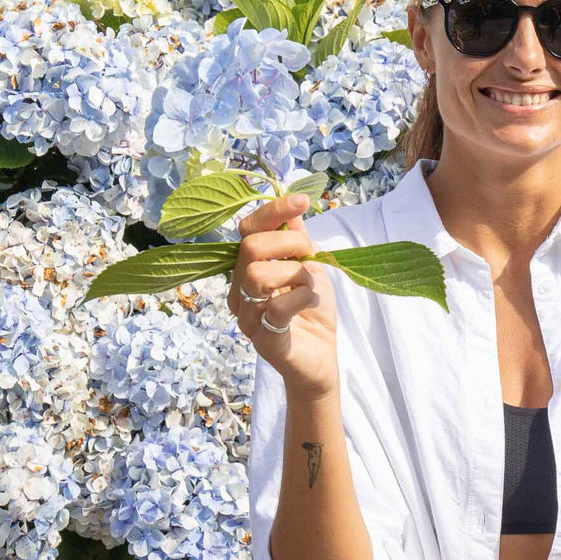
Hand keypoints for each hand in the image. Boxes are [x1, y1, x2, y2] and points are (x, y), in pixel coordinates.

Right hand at [228, 193, 338, 400]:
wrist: (320, 358)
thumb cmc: (311, 312)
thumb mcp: (309, 267)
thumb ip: (298, 240)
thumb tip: (293, 205)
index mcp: (248, 268)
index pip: (247, 230)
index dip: (272, 212)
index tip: (301, 201)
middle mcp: (240, 290)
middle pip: (250, 248)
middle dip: (288, 244)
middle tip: (309, 258)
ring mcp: (248, 315)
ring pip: (258, 275)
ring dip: (295, 274)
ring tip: (309, 286)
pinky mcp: (263, 338)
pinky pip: (277, 307)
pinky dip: (302, 297)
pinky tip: (310, 303)